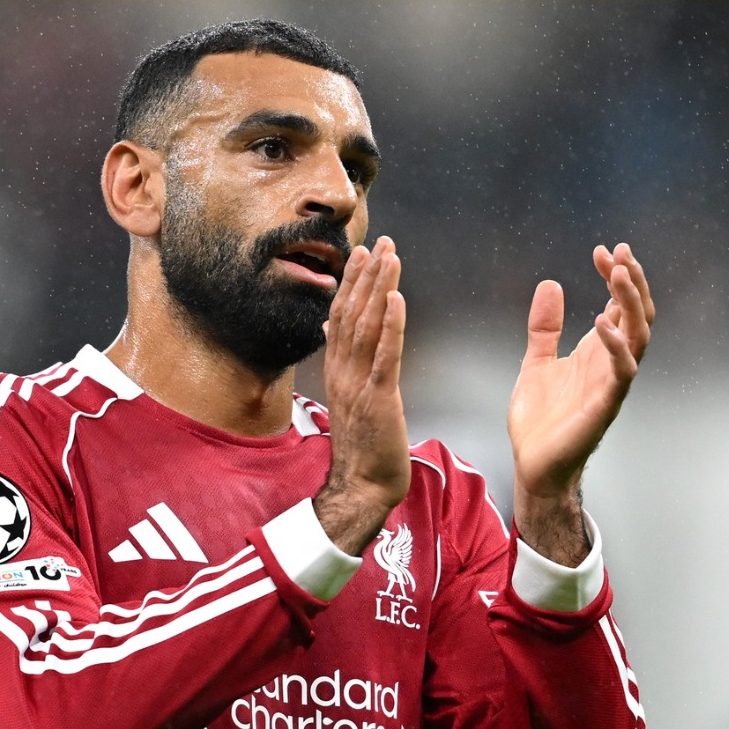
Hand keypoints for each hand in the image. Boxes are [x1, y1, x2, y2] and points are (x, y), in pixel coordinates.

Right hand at [314, 236, 410, 555]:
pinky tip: (398, 300)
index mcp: (337, 369)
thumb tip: (329, 329)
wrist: (362, 485)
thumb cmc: (363, 444)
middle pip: (353, 313)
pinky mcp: (378, 398)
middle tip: (382, 242)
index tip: (364, 252)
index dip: (353, 282)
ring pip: (368, 327)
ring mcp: (359, 383)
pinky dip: (392, 325)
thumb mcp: (348, 396)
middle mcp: (343, 370)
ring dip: (379, 289)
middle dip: (368, 276)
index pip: (342, 316)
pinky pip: (385, 355)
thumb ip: (341, 360)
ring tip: (391, 258)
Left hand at [508, 243, 653, 564]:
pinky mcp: (604, 406)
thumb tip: (551, 285)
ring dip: (631, 304)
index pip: (620, 305)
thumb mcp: (536, 361)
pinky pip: (621, 372)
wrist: (532, 465)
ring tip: (617, 274)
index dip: (616, 275)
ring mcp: (611, 384)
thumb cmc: (540, 421)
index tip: (602, 250)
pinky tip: (603, 321)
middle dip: (632, 281)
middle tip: (619, 252)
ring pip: (638, 337)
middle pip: (638, 315)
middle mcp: (611, 364)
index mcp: (598, 352)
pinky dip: (616, 345)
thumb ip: (545, 327)